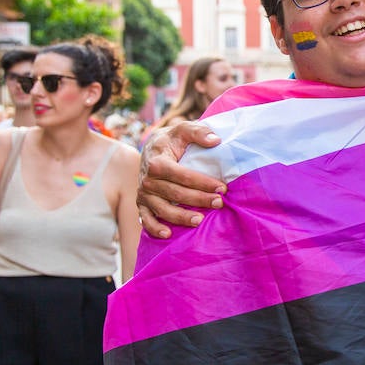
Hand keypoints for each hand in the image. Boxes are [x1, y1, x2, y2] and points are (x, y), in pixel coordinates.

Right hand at [138, 121, 226, 237]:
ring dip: (180, 217)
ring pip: (162, 209)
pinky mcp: (142, 204)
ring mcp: (144, 194)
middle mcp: (148, 180)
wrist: (151, 149)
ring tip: (200, 220)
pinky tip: (168, 234)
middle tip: (219, 203)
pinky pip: (146, 219)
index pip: (182, 175)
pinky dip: (154, 228)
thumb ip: (198, 131)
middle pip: (175, 194)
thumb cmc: (171, 140)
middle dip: (198, 200)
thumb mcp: (183, 130)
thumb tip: (215, 140)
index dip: (202, 182)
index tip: (222, 188)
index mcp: (157, 162)